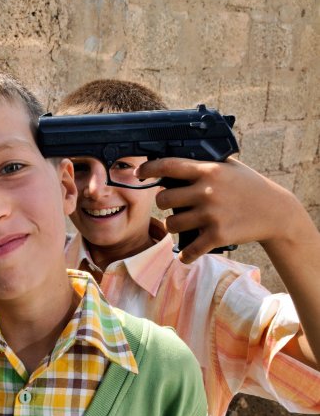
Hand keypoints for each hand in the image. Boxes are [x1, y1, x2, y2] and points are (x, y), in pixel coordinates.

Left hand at [136, 157, 300, 262]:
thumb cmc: (249, 186)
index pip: (169, 166)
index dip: (149, 168)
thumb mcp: (228, 167)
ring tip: (182, 225)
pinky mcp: (218, 235)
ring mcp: (211, 214)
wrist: (276, 212)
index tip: (139, 173)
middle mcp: (206, 191)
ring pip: (171, 224)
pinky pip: (190, 249)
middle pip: (163, 199)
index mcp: (207, 170)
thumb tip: (174, 160)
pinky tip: (185, 255)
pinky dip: (185, 254)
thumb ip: (203, 164)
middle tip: (170, 205)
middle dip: (163, 203)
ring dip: (173, 226)